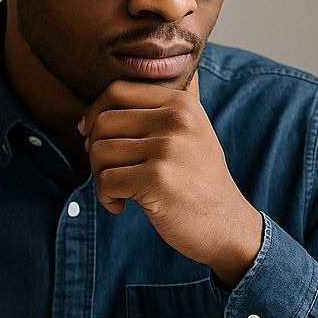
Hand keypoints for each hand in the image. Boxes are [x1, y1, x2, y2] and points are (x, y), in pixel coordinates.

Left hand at [79, 78, 263, 287]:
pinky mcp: (158, 180)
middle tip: (109, 173)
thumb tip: (98, 107)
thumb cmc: (198, 182)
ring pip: (100, 151)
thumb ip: (157, 112)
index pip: (118, 91)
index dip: (95, 113)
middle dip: (95, 151)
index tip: (90, 135)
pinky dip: (105, 197)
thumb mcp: (191, 134)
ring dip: (99, 177)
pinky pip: (106, 180)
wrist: (227, 226)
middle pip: (104, 122)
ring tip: (118, 192)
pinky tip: (120, 206)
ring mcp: (169, 149)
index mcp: (182, 103)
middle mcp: (177, 120)